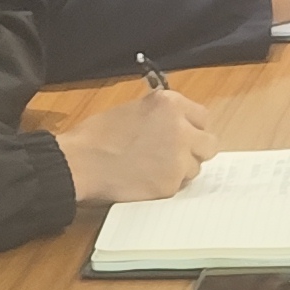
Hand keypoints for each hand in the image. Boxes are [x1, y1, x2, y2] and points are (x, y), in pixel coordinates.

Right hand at [63, 82, 215, 205]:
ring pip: (196, 167)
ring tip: (152, 168)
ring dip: (181, 169)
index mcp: (170, 104)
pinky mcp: (170, 184)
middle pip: (209, 144)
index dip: (192, 128)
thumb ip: (162, 114)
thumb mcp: (134, 109)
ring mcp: (178, 158)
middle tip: (175, 155)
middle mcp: (181, 128)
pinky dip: (166, 184)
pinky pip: (179, 185)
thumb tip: (179, 122)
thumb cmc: (99, 134)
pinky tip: (145, 180)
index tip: (185, 135)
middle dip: (195, 150)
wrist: (80, 163)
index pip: (203, 117)